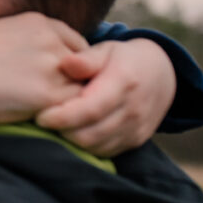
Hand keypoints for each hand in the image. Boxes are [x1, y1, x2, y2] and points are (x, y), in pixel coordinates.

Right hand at [0, 12, 87, 122]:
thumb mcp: (6, 30)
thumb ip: (36, 37)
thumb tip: (56, 54)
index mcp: (40, 22)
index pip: (77, 44)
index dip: (71, 64)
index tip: (59, 77)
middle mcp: (51, 40)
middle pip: (85, 65)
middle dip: (74, 80)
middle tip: (56, 95)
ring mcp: (52, 67)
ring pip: (81, 86)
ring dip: (70, 98)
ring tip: (48, 107)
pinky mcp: (49, 94)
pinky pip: (73, 106)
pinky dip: (64, 113)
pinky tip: (43, 114)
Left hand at [35, 39, 175, 156]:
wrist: (162, 75)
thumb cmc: (123, 58)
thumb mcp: (106, 50)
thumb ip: (86, 59)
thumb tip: (66, 63)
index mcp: (124, 83)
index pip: (90, 110)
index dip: (62, 117)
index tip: (40, 117)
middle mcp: (133, 110)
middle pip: (90, 134)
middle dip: (62, 131)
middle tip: (43, 120)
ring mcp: (136, 129)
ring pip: (95, 147)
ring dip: (71, 140)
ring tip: (56, 125)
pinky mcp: (135, 141)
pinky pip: (105, 152)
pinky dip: (86, 146)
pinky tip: (73, 131)